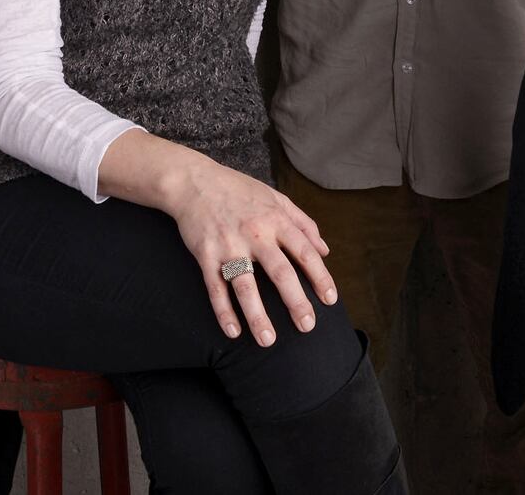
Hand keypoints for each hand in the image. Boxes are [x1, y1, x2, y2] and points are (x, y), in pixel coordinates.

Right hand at [108, 135, 335, 346]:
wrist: (194, 182)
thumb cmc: (239, 190)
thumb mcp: (276, 198)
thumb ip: (303, 223)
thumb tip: (325, 249)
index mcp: (276, 220)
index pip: (304, 252)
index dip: (320, 276)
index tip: (330, 300)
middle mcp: (255, 234)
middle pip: (280, 272)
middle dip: (295, 301)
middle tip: (307, 326)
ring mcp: (229, 246)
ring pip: (245, 286)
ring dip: (257, 315)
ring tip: (268, 341)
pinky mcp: (205, 255)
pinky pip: (215, 288)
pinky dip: (223, 311)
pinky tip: (233, 331)